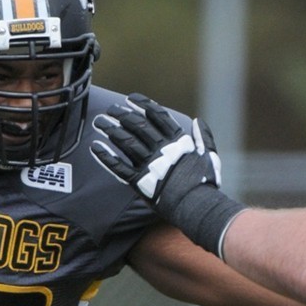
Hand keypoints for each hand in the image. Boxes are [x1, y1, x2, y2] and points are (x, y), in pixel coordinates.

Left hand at [91, 94, 245, 256]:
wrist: (196, 206)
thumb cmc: (205, 183)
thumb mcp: (210, 156)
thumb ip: (203, 137)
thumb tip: (198, 120)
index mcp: (178, 141)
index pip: (157, 116)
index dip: (142, 105)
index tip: (130, 99)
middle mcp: (161, 149)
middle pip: (138, 126)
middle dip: (122, 115)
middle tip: (110, 109)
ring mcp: (149, 165)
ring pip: (126, 142)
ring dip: (110, 130)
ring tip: (99, 122)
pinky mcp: (139, 182)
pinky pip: (118, 167)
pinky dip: (105, 157)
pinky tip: (95, 147)